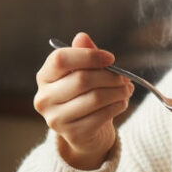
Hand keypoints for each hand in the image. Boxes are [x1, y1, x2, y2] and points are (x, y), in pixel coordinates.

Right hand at [34, 32, 133, 169]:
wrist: (85, 131)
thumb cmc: (84, 94)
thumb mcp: (84, 71)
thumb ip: (83, 54)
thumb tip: (82, 37)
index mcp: (44, 77)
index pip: (61, 59)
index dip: (88, 56)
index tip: (110, 58)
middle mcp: (44, 98)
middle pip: (82, 79)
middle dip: (110, 77)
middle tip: (124, 78)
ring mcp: (55, 119)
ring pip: (95, 98)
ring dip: (117, 92)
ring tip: (126, 89)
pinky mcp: (72, 134)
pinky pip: (101, 116)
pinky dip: (117, 106)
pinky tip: (122, 102)